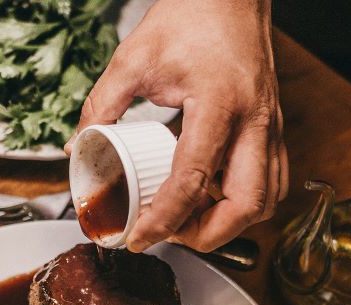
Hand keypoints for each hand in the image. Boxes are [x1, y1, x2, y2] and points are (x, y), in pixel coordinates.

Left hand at [72, 0, 286, 252]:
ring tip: (191, 219)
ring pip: (267, 199)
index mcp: (218, 103)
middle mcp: (253, 120)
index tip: (139, 237)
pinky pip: (273, 181)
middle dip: (209, 235)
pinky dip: (245, 202)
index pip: (192, 181)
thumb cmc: (191, 16)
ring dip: (231, 223)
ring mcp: (269, 125)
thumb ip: (101, 105)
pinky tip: (213, 197)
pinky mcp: (273, 127)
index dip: (164, 219)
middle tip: (172, 235)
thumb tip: (77, 147)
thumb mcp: (134, 58)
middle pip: (247, 205)